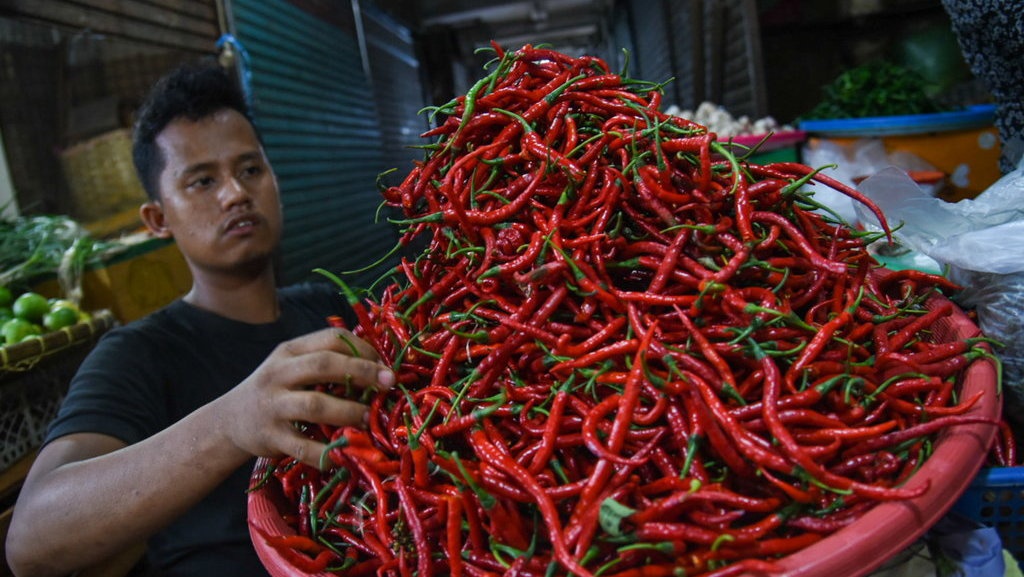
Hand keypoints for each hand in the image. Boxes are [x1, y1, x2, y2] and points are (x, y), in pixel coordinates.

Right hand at [217, 327, 394, 467]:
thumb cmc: (275, 391)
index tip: (384, 363)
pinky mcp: (271, 437)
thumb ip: (325, 361)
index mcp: (290, 351)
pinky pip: (303, 447)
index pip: (330, 339)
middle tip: (389, 384)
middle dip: (362, 372)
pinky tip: (344, 455)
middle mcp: (279, 374)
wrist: (229, 421)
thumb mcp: (292, 366)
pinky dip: (326, 453)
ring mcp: (274, 406)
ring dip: (349, 411)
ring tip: (369, 418)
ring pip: (315, 405)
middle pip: (324, 365)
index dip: (362, 348)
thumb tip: (379, 367)